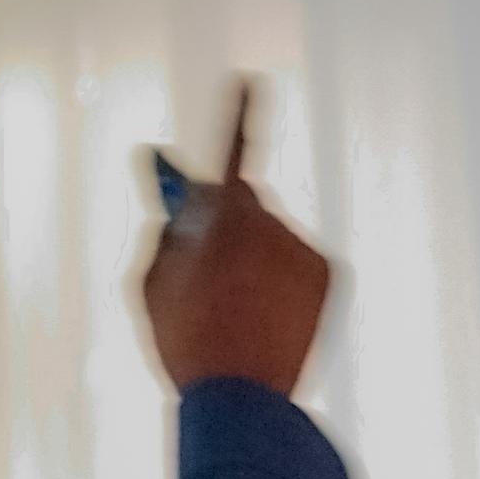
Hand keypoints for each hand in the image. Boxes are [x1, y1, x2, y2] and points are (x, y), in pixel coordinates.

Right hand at [139, 82, 332, 396]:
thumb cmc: (186, 342)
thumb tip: (179, 205)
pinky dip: (281, 277)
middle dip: (228, 221)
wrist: (243, 398)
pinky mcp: (328, 273)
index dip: (240, 114)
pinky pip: (297, 261)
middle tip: (208, 266)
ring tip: (233, 309)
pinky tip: (262, 314)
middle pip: (245, 204)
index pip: (234, 151)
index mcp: (224, 216)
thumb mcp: (152, 285)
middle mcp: (271, 220)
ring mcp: (303, 246)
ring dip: (253, 255)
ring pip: (271, 235)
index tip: (250, 80)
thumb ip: (164, 233)